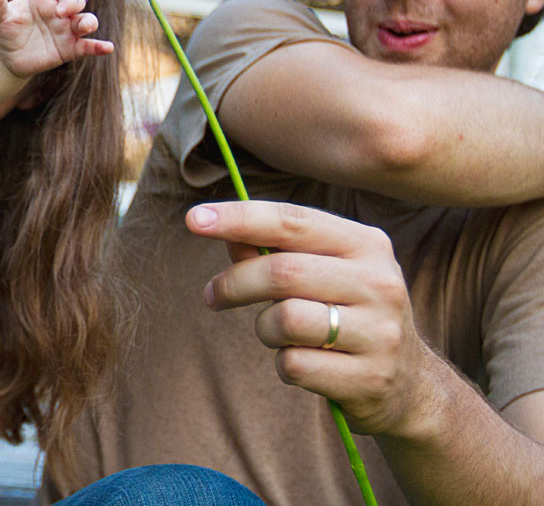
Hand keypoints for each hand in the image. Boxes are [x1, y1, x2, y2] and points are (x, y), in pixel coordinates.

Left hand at [0, 0, 112, 77]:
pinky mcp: (70, 48)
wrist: (5, 57)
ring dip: (88, 22)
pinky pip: (88, 46)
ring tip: (83, 26)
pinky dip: (98, 47)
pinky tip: (107, 48)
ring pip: (86, 21)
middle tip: (61, 11)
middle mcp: (60, 10)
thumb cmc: (3, 30)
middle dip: (74, 2)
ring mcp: (67, 29)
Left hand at [188, 200, 437, 436]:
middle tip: (213, 295)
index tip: (193, 219)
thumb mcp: (322, 274)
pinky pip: (294, 364)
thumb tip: (225, 233)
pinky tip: (304, 364)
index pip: (292, 220)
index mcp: (366, 244)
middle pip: (282, 271)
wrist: (408, 386)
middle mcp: (380, 282)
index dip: (239, 217)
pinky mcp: (370, 378)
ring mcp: (380, 332)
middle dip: (235, 283)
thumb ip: (275, 251)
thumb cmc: (346, 315)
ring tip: (276, 334)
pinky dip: (284, 364)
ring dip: (263, 329)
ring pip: (285, 320)